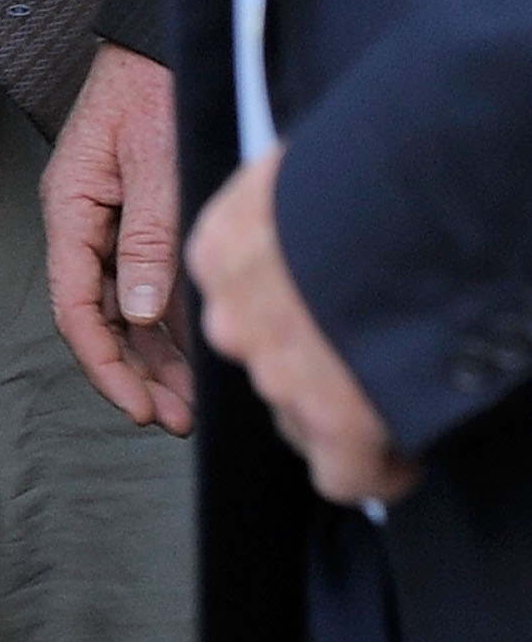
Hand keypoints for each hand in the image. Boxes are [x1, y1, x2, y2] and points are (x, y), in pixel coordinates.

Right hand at [41, 42, 192, 434]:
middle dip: (135, 373)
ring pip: (125, 307)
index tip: (138, 405)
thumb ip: (146, 238)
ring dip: (155, 356)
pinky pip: (147, 282)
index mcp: (70, 209)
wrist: (163, 38)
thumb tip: (144, 312)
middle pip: (100, 318)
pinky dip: (169, 321)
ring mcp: (110, 222)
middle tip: (174, 418)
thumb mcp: (152, 161)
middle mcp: (84, 223)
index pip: (76, 308)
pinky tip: (196, 353)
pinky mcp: (139, 217)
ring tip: (190, 401)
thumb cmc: (150, 85)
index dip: (105, 365)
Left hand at [187, 147, 418, 506]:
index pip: (237, 303)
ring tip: (391, 382)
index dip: (286, 311)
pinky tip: (399, 450)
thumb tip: (297, 220)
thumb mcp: (298, 171)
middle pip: (267, 361)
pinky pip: (346, 473)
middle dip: (313, 360)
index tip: (322, 311)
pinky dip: (377, 469)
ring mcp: (281, 374)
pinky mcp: (337, 420)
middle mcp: (235, 320)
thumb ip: (281, 212)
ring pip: (302, 415)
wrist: (422, 193)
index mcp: (220, 253)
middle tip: (363, 344)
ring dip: (342, 408)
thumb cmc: (368, 168)